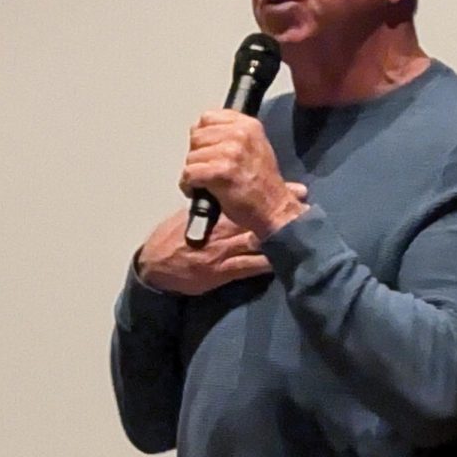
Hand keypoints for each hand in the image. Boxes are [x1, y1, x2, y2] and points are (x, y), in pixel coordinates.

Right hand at [137, 182, 307, 295]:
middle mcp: (222, 230)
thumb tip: (222, 192)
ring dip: (280, 234)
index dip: (265, 190)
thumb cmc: (169, 239)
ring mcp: (224, 251)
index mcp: (213, 214)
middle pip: (256, 216)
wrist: (154, 267)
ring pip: (258, 241)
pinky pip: (250, 267)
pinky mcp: (223, 271)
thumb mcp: (187, 216)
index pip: (242, 198)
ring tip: (302, 227)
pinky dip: (266, 264)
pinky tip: (283, 260)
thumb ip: (206, 206)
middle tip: (302, 198)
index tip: (291, 185)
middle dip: (279, 207)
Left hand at [180, 110, 308, 237]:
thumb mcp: (255, 146)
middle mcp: (240, 134)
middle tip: (207, 170)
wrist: (275, 209)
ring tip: (206, 183)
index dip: (203, 136)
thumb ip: (231, 134)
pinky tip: (199, 191)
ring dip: (193, 173)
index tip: (207, 150)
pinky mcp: (222, 171)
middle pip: (196, 136)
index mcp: (248, 125)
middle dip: (197, 155)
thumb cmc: (262, 184)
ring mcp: (231, 152)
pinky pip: (189, 173)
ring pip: (191, 157)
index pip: (207, 118)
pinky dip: (189, 186)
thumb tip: (202, 130)